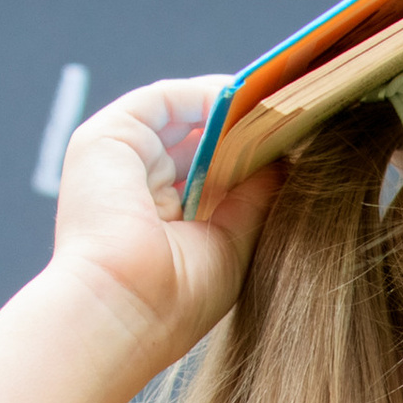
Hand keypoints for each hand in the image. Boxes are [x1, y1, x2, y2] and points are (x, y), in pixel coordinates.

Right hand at [48, 76, 283, 372]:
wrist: (124, 306)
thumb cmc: (178, 296)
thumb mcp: (233, 241)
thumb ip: (256, 196)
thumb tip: (285, 155)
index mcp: (165, 223)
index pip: (212, 176)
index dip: (251, 158)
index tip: (294, 146)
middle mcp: (140, 189)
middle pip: (201, 143)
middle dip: (246, 130)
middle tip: (295, 118)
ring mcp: (122, 162)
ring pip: (185, 118)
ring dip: (232, 110)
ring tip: (277, 105)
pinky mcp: (107, 137)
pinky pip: (164, 100)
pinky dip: (206, 96)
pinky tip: (244, 102)